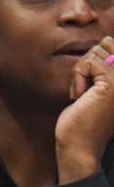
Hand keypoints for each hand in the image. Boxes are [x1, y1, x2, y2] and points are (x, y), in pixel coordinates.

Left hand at [57, 36, 113, 182]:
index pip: (113, 44)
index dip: (94, 61)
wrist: (79, 145)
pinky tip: (79, 96)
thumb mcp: (98, 88)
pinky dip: (77, 77)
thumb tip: (105, 41)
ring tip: (83, 94)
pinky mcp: (112, 83)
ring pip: (96, 51)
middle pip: (105, 44)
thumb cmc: (84, 119)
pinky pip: (88, 62)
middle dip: (87, 63)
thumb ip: (105, 67)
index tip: (90, 85)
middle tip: (84, 89)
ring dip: (80, 72)